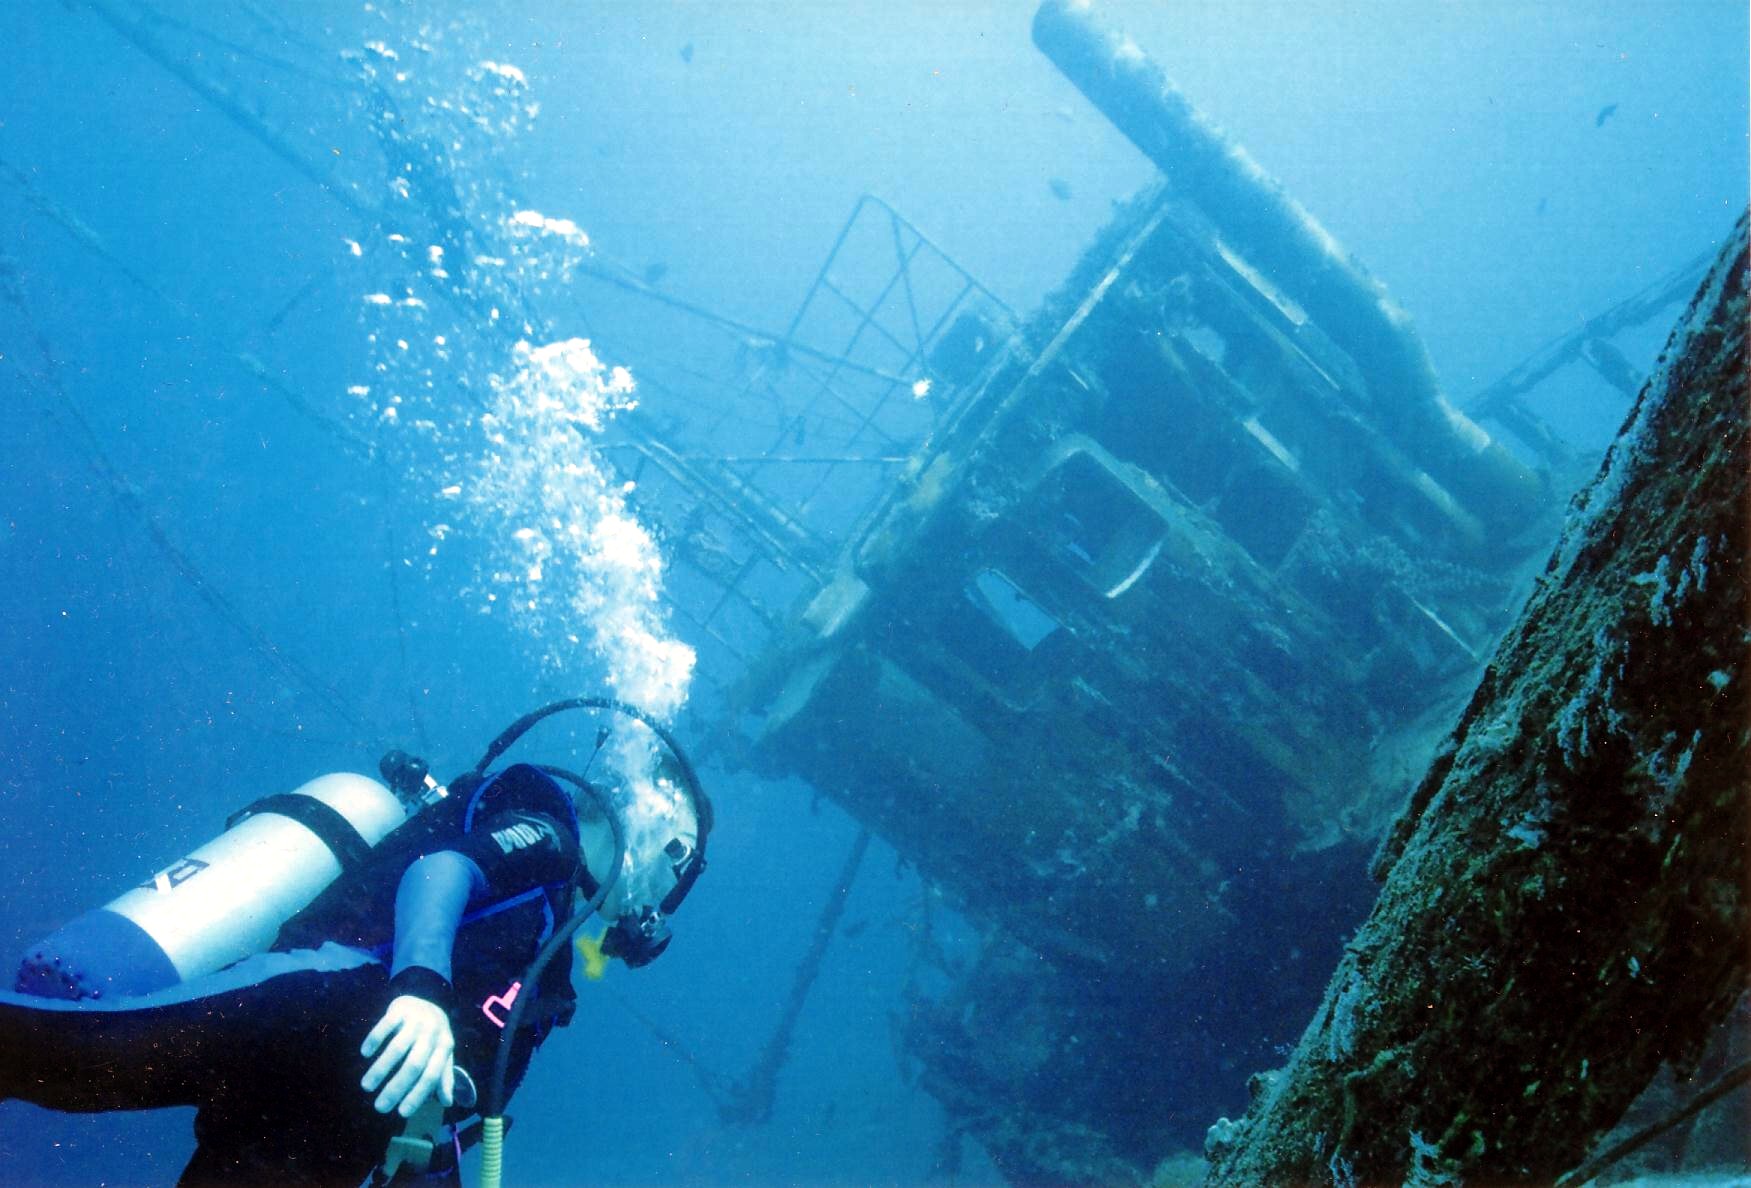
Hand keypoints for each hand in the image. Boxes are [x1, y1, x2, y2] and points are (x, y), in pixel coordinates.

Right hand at [361, 994, 455, 1116]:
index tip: (401, 1113)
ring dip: (381, 1069)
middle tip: (379, 1106)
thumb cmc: (433, 1036)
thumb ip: (443, 1076)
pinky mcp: (402, 1008)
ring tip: (367, 1086)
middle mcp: (433, 1033)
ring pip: (398, 1048)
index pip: (432, 1075)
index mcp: (445, 1047)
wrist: (428, 999)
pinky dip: (374, 1040)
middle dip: (396, 1088)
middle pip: (414, 1065)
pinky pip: (386, 1025)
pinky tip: (365, 1053)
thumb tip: (448, 1102)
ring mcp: (417, 1019)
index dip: (418, 1095)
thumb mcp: (442, 1053)